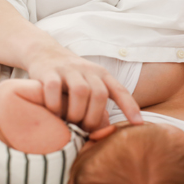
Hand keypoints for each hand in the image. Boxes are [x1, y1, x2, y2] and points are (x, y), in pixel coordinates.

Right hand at [25, 45, 141, 131]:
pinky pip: (54, 89)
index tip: (138, 124)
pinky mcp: (48, 72)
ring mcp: (68, 70)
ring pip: (80, 91)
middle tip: (85, 129)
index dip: (130, 107)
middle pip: (99, 94)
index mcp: (102, 75)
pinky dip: (55, 105)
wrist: (45, 52)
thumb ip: (99, 103)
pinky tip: (53, 113)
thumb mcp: (90, 84)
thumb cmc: (71, 77)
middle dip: (94, 117)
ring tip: (69, 122)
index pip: (120, 90)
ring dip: (76, 113)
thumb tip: (105, 130)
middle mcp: (88, 70)